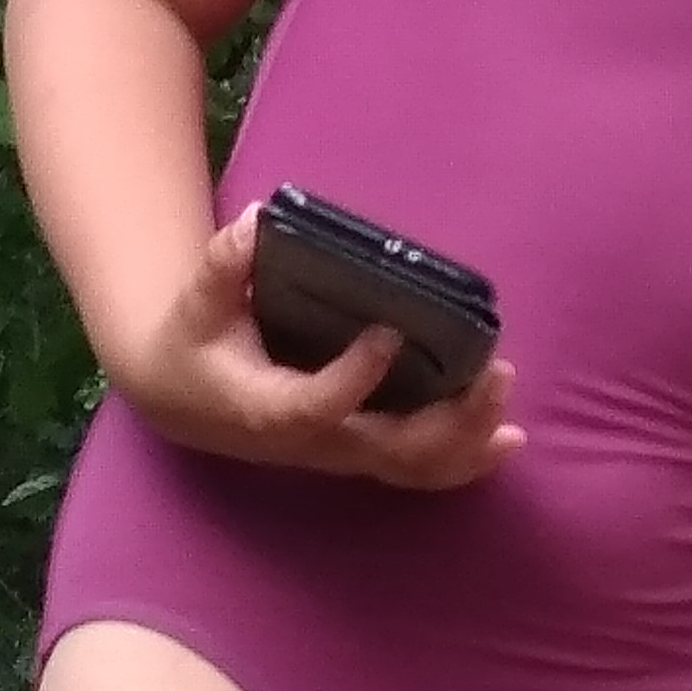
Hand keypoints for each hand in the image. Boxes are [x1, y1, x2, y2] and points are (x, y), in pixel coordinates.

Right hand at [108, 210, 522, 489]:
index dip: (356, 377)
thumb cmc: (194, 344)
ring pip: (409, 468)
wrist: (183, 399)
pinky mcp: (357, 451)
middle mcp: (313, 442)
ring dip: (467, 442)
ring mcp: (339, 453)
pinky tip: (507, 443)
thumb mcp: (199, 301)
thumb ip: (225, 265)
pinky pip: (415, 470)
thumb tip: (258, 220)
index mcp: (270, 409)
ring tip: (508, 404)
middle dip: (449, 421)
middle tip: (496, 372)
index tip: (390, 333)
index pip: (318, 406)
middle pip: (389, 449)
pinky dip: (464, 461)